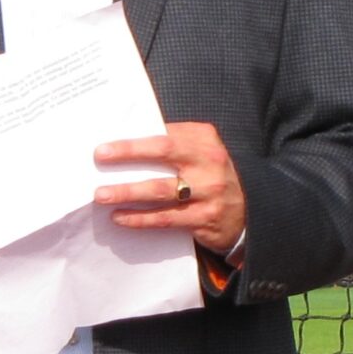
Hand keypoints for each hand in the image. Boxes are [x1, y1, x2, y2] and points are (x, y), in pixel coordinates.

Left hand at [94, 123, 244, 257]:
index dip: (135, 140)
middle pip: (163, 153)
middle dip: (129, 154)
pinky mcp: (205, 218)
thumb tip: (129, 142)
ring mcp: (209, 192)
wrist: (252, 211)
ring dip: (127, 192)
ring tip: (102, 195)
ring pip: (160, 190)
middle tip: (100, 158)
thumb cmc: (213, 176)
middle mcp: (209, 162)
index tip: (106, 146)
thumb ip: (175, 143)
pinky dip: (140, 219)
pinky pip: (166, 219)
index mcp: (205, 140)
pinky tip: (120, 218)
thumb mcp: (203, 152)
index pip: (165, 134)